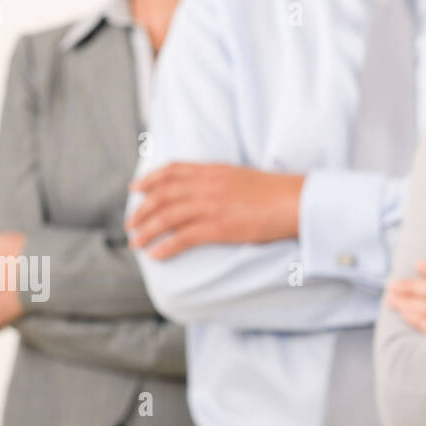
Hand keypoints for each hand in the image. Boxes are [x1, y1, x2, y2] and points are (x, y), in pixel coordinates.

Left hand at [127, 163, 303, 259]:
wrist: (294, 201)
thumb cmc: (275, 192)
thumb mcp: (242, 175)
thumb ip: (219, 179)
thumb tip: (204, 189)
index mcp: (213, 171)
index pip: (172, 170)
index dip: (149, 179)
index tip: (136, 188)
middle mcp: (207, 186)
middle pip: (162, 195)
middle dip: (141, 210)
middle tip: (131, 223)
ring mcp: (210, 206)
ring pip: (166, 218)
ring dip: (146, 231)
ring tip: (137, 242)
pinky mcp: (217, 228)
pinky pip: (182, 238)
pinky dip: (165, 247)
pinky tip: (157, 254)